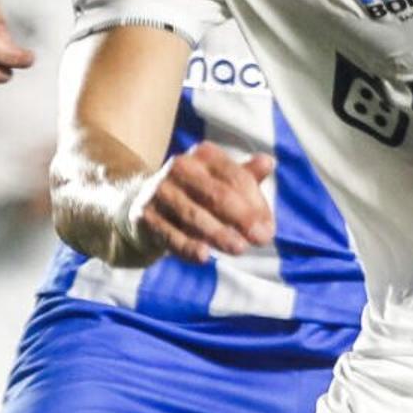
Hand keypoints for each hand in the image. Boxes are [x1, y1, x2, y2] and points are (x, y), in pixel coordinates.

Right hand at [131, 142, 274, 263]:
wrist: (143, 202)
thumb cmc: (195, 192)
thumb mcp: (221, 181)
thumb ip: (245, 176)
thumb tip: (269, 162)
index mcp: (204, 156)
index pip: (236, 178)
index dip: (255, 204)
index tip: (269, 228)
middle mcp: (181, 168)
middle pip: (217, 195)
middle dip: (242, 218)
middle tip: (262, 239)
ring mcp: (161, 191)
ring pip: (195, 215)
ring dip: (219, 233)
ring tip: (239, 249)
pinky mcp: (146, 215)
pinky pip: (170, 234)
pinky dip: (186, 246)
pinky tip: (203, 256)